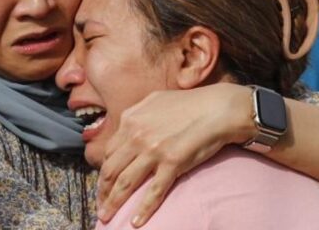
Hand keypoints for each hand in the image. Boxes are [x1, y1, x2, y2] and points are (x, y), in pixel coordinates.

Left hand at [96, 83, 253, 226]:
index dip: (103, 173)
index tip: (103, 186)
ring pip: (126, 183)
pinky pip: (153, 191)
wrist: (218, 108)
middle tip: (101, 207)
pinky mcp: (172, 163)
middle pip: (111, 170)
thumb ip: (136, 116)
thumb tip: (125, 127)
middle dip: (102, 192)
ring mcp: (153, 150)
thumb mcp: (153, 101)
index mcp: (129, 120)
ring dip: (113, 203)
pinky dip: (143, 209)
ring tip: (107, 217)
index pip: (109, 152)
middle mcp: (136, 136)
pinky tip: (136, 222)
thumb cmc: (189, 104)